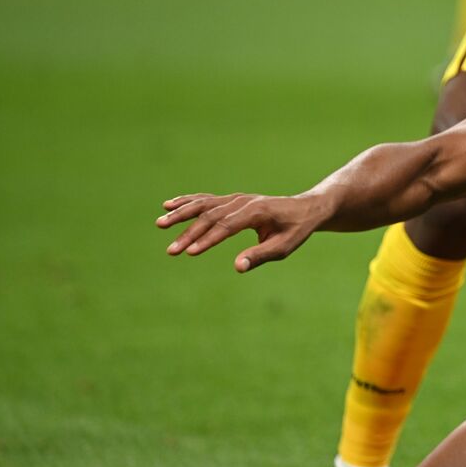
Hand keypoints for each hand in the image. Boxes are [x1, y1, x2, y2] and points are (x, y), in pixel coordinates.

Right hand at [156, 192, 329, 271]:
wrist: (306, 208)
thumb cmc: (296, 230)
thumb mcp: (283, 247)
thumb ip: (260, 256)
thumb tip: (237, 267)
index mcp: (257, 212)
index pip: (227, 226)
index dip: (209, 240)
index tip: (191, 252)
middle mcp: (243, 201)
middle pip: (211, 216)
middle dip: (189, 233)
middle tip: (171, 251)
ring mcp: (236, 199)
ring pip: (204, 205)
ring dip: (181, 214)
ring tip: (160, 223)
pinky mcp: (232, 200)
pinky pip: (206, 200)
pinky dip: (187, 202)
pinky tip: (168, 206)